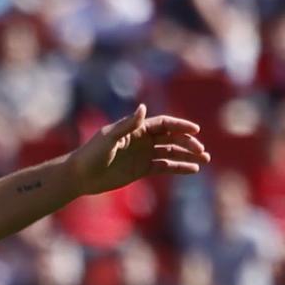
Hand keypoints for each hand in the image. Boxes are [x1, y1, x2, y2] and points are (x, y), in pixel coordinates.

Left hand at [69, 105, 208, 195]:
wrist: (80, 176)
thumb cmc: (92, 154)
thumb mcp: (109, 138)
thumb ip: (128, 124)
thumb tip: (144, 107)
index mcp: (136, 128)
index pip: (164, 123)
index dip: (180, 126)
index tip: (195, 130)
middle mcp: (142, 139)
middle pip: (171, 137)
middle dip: (188, 142)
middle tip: (200, 150)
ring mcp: (143, 154)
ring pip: (171, 152)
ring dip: (188, 155)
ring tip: (204, 159)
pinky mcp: (142, 169)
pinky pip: (164, 167)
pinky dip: (178, 168)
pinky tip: (192, 169)